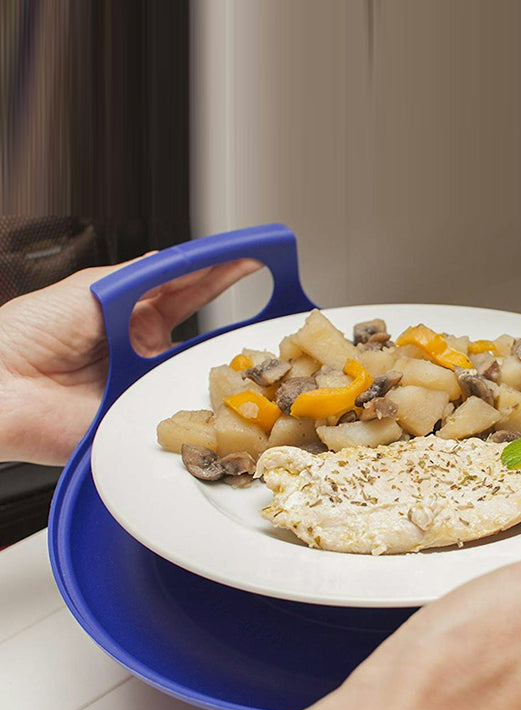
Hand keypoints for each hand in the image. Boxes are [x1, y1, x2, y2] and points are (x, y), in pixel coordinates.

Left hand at [0, 256, 260, 464]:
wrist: (0, 386)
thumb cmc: (29, 333)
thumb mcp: (94, 289)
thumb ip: (144, 276)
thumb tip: (185, 261)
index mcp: (132, 314)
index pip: (188, 290)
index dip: (220, 273)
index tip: (253, 259)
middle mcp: (145, 349)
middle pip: (202, 331)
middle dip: (235, 315)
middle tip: (271, 294)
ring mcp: (146, 384)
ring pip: (197, 371)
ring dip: (225, 359)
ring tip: (258, 338)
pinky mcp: (142, 417)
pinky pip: (180, 407)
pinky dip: (203, 398)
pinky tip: (226, 386)